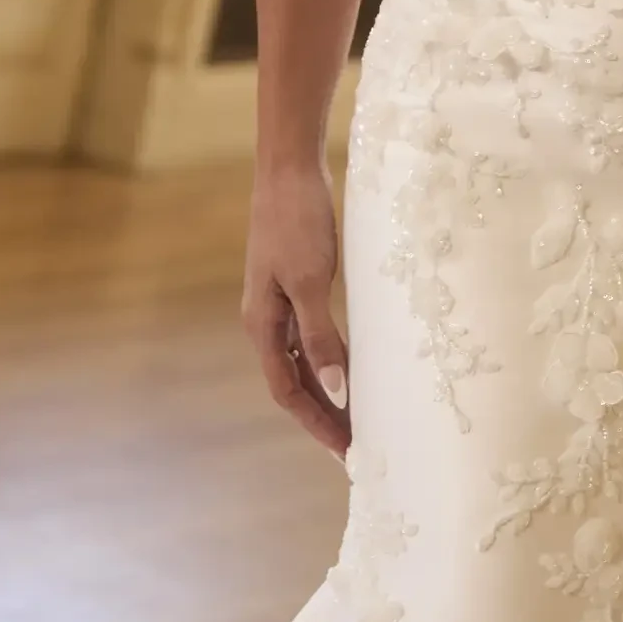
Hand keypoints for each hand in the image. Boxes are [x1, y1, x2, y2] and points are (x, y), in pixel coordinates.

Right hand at [242, 158, 350, 457]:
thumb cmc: (297, 220)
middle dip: (323, 416)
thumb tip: (335, 389)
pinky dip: (330, 358)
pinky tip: (353, 367)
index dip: (317, 424)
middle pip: (294, 382)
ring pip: (303, 361)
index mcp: (263, 325)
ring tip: (358, 418)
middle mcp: (267, 321)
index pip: (289, 392)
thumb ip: (321, 336)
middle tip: (357, 448)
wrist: (288, 168)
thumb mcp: (310, 280)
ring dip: (328, 391)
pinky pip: (313, 336)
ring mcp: (280, 302)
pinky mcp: (297, 283)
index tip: (345, 453)